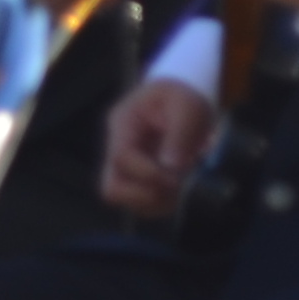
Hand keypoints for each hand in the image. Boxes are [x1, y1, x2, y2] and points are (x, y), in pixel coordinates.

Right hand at [100, 78, 218, 220]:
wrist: (181, 97)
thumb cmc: (181, 95)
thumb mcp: (187, 105)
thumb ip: (180, 133)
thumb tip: (172, 166)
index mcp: (123, 124)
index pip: (122, 157)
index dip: (148, 173)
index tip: (176, 177)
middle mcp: (116, 148)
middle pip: (111, 187)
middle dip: (144, 195)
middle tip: (175, 189)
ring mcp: (124, 167)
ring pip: (124, 200)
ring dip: (155, 202)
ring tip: (181, 188)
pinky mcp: (136, 179)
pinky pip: (140, 204)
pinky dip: (160, 204)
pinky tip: (178, 191)